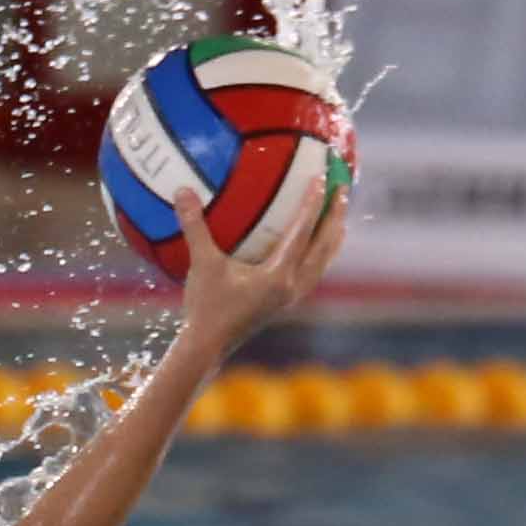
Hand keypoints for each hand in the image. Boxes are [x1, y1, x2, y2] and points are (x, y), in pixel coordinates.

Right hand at [174, 178, 350, 359]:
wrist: (209, 347)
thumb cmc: (205, 307)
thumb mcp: (201, 264)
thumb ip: (194, 226)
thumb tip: (181, 190)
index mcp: (278, 275)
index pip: (302, 232)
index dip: (312, 203)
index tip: (322, 178)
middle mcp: (292, 286)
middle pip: (324, 247)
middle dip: (335, 218)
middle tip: (344, 190)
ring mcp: (291, 296)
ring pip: (322, 262)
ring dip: (332, 238)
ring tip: (340, 220)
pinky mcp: (284, 302)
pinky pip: (312, 273)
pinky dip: (319, 255)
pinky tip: (313, 249)